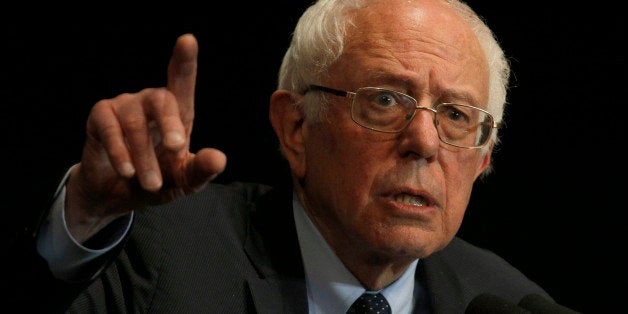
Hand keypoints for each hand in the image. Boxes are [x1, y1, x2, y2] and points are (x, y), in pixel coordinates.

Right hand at [64, 34, 226, 241]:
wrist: (116, 195)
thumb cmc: (158, 181)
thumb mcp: (183, 181)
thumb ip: (201, 171)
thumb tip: (220, 159)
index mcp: (177, 113)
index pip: (182, 81)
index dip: (184, 60)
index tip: (188, 40)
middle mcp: (151, 102)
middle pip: (162, 100)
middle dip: (170, 124)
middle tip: (176, 148)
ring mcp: (124, 106)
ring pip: (135, 123)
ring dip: (144, 155)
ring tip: (151, 184)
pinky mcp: (101, 117)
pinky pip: (110, 129)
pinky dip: (120, 152)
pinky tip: (127, 171)